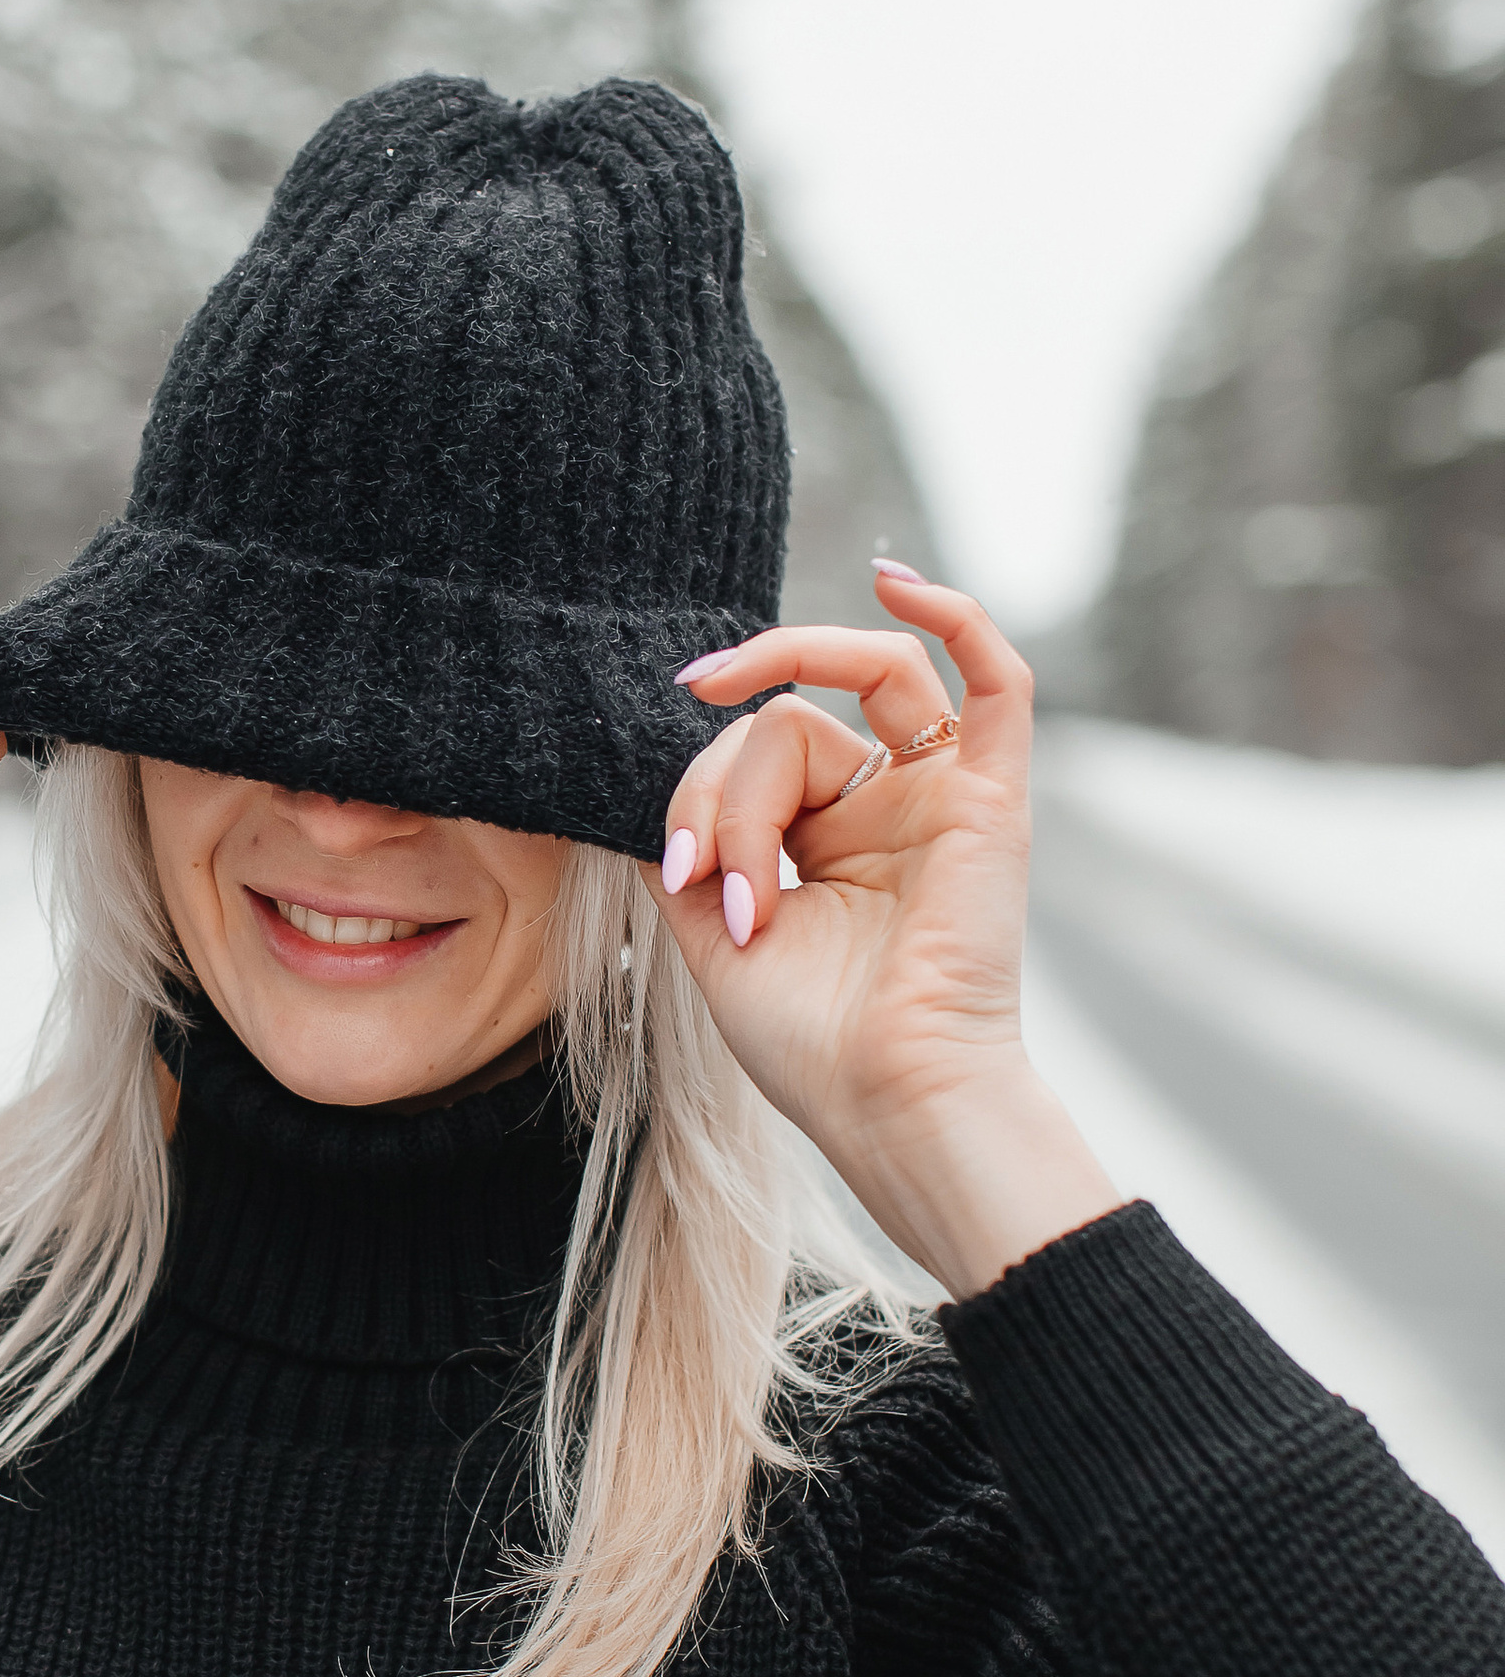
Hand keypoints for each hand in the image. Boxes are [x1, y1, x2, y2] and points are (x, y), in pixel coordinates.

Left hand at [652, 563, 1120, 1298]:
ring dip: (774, 741)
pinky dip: (954, 615)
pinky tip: (894, 576)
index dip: (697, 800)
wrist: (888, 1100)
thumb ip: (694, 832)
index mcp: (823, 838)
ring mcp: (940, 794)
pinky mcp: (991, 799)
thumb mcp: (708, 926)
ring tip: (741, 809)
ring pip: (856, 689)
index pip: (748, 753)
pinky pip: (995, 678)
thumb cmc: (809, 1039)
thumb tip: (681, 767)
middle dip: (724, 786)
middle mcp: (884, 805)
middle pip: (789, 722)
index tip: (681, 880)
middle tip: (706, 865)